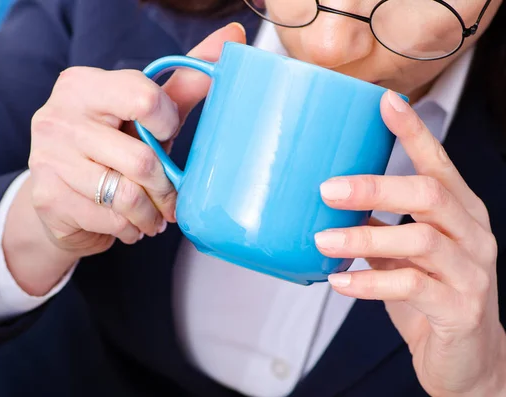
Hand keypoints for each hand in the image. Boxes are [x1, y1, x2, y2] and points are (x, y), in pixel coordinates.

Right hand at [3, 23, 246, 295]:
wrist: (60, 201)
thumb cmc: (110, 150)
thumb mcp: (144, 116)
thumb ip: (183, 83)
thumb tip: (232, 37)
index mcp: (82, 85)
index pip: (143, 98)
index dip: (167, 124)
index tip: (167, 137)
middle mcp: (58, 116)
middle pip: (141, 158)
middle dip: (165, 186)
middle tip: (170, 197)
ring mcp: (48, 158)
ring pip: (128, 195)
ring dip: (151, 214)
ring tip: (153, 215)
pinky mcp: (47, 197)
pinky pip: (111, 220)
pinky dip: (131, 229)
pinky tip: (129, 224)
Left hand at [315, 90, 505, 395]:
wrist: (467, 357)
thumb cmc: (431, 295)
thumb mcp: (404, 254)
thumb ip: (380, 226)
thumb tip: (331, 201)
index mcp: (460, 212)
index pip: (439, 163)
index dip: (413, 131)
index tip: (384, 102)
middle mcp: (473, 234)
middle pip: (429, 194)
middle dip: (375, 186)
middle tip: (326, 188)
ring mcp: (472, 271)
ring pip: (419, 240)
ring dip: (364, 236)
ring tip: (323, 238)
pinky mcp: (460, 308)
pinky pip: (412, 287)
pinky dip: (369, 283)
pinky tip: (339, 281)